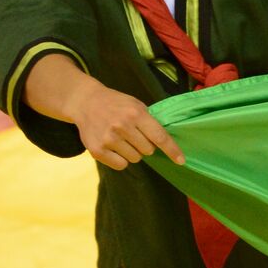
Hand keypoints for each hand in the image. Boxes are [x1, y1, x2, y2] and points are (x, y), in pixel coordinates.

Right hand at [67, 81, 185, 170]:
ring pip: (135, 159)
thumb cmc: (116, 104)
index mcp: (136, 114)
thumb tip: (165, 143)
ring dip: (132, 152)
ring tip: (122, 139)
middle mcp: (122, 126)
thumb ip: (150, 122)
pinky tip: (113, 147)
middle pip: (148, 150)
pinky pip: (121, 165)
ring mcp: (109, 139)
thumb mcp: (136, 105)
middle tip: (133, 134)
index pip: (159, 137)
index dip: (172, 150)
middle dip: (145, 145)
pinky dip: (121, 159)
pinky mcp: (97, 150)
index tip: (181, 160)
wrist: (86, 102)